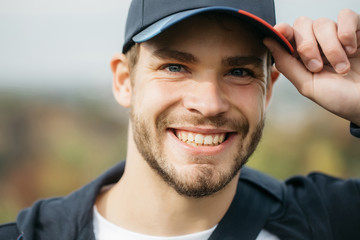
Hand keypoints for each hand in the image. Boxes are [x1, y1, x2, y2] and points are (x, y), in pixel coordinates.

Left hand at [264, 9, 359, 125]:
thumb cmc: (340, 99)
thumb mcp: (308, 86)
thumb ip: (287, 65)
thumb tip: (268, 42)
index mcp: (302, 58)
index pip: (288, 35)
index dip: (282, 31)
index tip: (281, 32)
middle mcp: (318, 45)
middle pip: (302, 25)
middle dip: (307, 46)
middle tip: (318, 67)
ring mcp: (338, 37)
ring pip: (322, 23)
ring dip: (330, 47)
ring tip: (342, 68)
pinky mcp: (357, 31)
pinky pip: (346, 15)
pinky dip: (346, 31)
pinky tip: (352, 49)